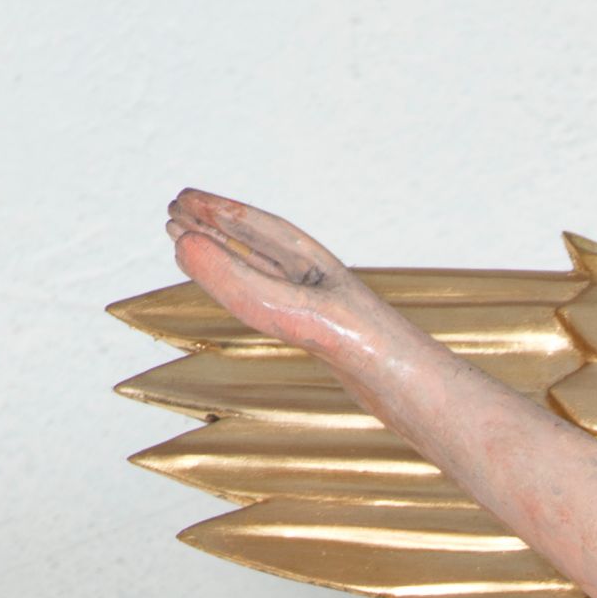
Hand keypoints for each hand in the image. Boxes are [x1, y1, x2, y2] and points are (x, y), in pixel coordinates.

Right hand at [166, 190, 367, 357]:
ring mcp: (325, 314)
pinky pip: (276, 308)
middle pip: (259, 246)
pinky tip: (239, 296)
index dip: (220, 211)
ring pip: (265, 277)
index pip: (261, 227)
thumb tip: (187, 246)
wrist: (422, 400)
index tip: (183, 198)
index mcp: (318, 266)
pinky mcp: (328, 345)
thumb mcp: (304, 315)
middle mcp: (321, 284)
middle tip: (174, 213)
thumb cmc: (376, 355)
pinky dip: (247, 295)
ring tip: (190, 247)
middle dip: (217, 229)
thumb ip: (247, 287)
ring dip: (227, 260)